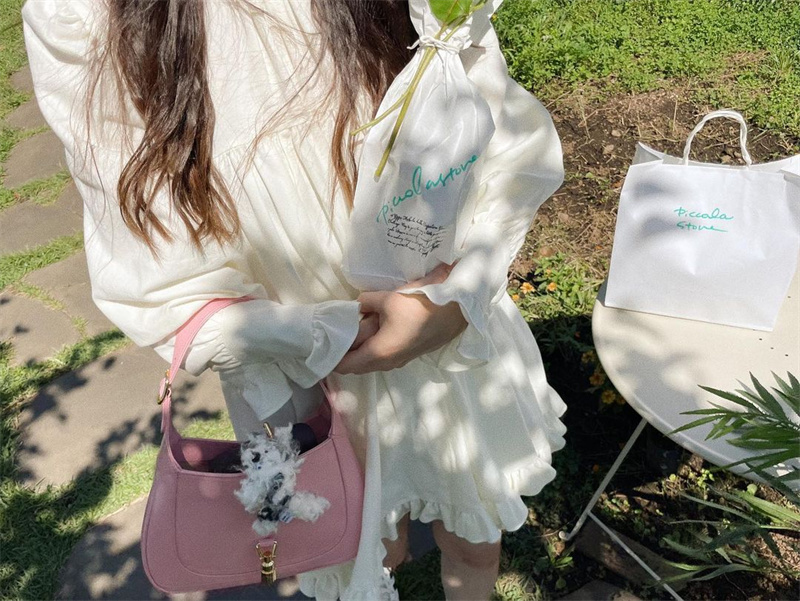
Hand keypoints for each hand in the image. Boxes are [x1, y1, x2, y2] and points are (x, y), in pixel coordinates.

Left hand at [335, 264, 466, 373]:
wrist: (455, 309)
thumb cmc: (419, 304)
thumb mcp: (387, 299)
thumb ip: (364, 303)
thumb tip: (356, 306)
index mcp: (379, 353)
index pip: (345, 365)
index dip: (331, 358)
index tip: (322, 346)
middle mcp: (388, 363)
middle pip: (357, 366)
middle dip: (344, 355)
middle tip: (334, 337)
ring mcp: (401, 361)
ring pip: (372, 362)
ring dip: (361, 351)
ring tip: (352, 333)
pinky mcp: (410, 355)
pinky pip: (384, 357)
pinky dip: (374, 349)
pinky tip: (373, 331)